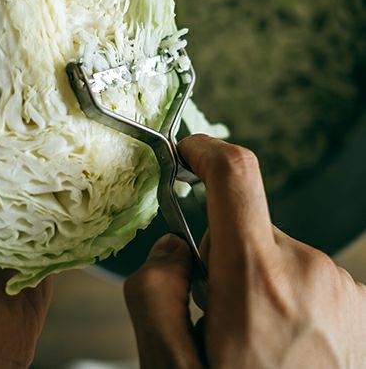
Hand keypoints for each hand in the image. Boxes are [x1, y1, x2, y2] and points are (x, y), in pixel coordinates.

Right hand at [124, 134, 365, 367]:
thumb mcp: (166, 365)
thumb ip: (153, 290)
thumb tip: (172, 247)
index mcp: (257, 280)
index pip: (235, 175)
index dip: (205, 151)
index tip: (187, 154)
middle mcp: (309, 271)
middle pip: (246, 223)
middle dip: (219, 253)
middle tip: (212, 309)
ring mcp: (341, 288)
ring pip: (273, 252)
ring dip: (251, 279)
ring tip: (251, 340)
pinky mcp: (355, 302)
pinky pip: (301, 275)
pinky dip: (281, 295)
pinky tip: (281, 346)